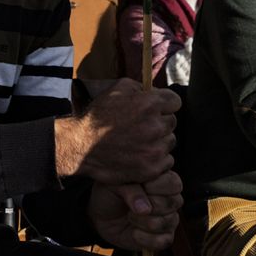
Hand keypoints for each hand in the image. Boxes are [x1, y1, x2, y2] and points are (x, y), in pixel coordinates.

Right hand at [54, 79, 176, 184]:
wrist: (81, 146)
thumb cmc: (97, 116)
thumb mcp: (116, 89)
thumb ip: (140, 87)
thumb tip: (156, 92)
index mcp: (149, 104)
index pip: (175, 102)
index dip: (164, 104)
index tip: (155, 109)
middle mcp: (156, 126)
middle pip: (172, 122)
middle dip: (159, 122)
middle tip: (140, 127)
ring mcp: (154, 149)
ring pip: (169, 141)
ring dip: (158, 141)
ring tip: (138, 141)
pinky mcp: (151, 168)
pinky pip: (166, 160)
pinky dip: (156, 159)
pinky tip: (139, 155)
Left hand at [88, 170, 182, 252]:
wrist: (101, 216)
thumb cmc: (110, 194)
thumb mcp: (114, 185)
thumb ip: (131, 190)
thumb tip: (145, 209)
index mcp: (162, 181)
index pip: (174, 183)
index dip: (155, 187)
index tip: (138, 186)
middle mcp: (170, 200)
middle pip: (173, 203)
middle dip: (148, 204)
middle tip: (131, 204)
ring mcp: (169, 220)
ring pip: (167, 222)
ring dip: (142, 221)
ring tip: (130, 216)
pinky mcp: (163, 238)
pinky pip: (163, 241)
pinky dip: (145, 238)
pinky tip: (134, 232)